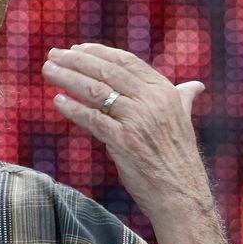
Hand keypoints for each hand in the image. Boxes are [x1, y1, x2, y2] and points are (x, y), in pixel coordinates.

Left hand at [41, 43, 211, 227]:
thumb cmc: (179, 160)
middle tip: (52, 55)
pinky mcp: (124, 141)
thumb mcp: (183, 122)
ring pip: (96, 91)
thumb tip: (194, 86)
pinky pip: (92, 119)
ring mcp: (137, 120)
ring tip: (48, 71)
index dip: (98, 53)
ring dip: (67, 78)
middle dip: (76, 61)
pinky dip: (73, 108)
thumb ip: (182, 99)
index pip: (126, 62)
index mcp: (165, 92)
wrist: (182, 194)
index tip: (76, 49)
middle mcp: (152, 101)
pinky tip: (58, 101)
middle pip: (107, 72)